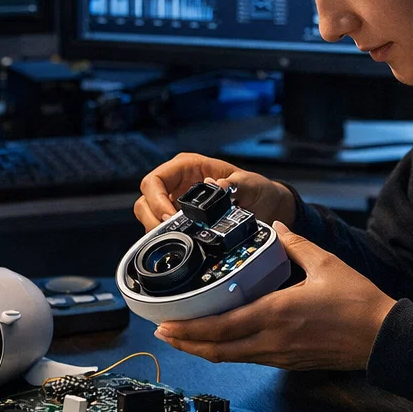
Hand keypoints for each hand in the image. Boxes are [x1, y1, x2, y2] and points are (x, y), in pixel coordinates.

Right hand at [136, 152, 296, 231]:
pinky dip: (167, 239)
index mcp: (186, 167)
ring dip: (158, 231)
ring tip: (177, 240)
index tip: (170, 216)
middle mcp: (176, 184)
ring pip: (148, 217)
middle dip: (153, 219)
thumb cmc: (256, 189)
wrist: (267, 208)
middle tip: (171, 234)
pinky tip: (181, 244)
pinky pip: (162, 231)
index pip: (154, 180)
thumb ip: (234, 184)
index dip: (156, 200)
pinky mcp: (179, 222)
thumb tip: (217, 186)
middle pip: (145, 201)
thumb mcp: (250, 184)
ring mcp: (175, 203)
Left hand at [153, 223, 394, 370]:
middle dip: (185, 342)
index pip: (221, 328)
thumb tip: (275, 227)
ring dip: (203, 349)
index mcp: (275, 314)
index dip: (189, 329)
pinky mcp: (288, 362)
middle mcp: (272, 340)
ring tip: (182, 337)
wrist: (385, 338)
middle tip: (162, 332)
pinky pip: (248, 358)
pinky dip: (227, 352)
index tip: (165, 324)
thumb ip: (295, 243)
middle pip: (217, 349)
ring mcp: (279, 355)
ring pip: (230, 358)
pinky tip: (218, 341)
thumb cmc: (358, 302)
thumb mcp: (326, 263)